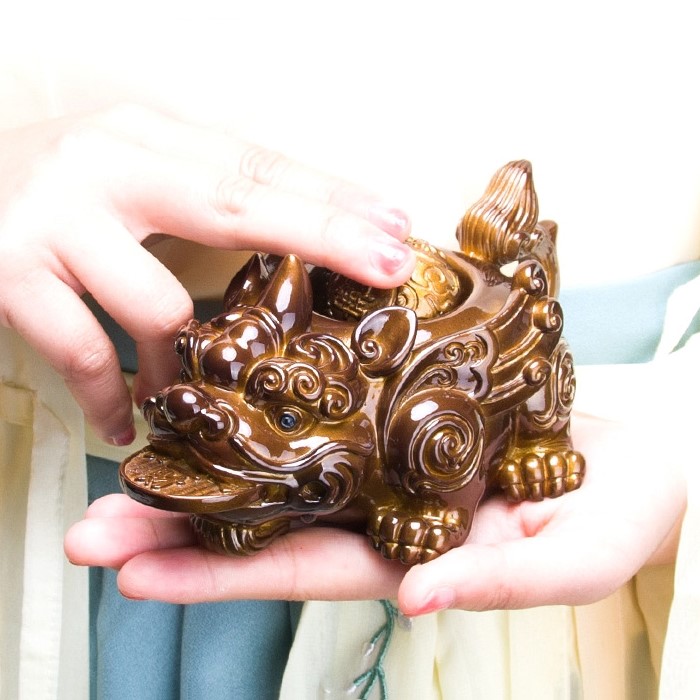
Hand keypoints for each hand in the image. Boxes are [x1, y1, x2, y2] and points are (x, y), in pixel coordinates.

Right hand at [0, 104, 413, 444]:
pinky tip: (128, 422)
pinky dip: (112, 395)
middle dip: (322, 236)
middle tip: (391, 264)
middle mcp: (103, 164)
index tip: (396, 225)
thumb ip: (193, 196)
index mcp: (142, 138)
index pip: (255, 164)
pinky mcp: (7, 274)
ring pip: (159, 303)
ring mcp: (53, 218)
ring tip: (205, 394)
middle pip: (234, 202)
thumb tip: (288, 237)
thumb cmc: (43, 195)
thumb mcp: (122, 173)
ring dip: (193, 363)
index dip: (331, 197)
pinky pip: (85, 351)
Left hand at [64, 414, 685, 613]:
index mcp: (415, 552)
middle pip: (269, 520)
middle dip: (181, 526)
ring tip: (134, 453)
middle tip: (93, 525)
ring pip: (288, 462)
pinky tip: (233, 390)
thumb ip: (501, 581)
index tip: (136, 570)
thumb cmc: (625, 513)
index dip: (219, 575)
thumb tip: (420, 597)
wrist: (644, 452)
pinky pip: (334, 407)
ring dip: (213, 460)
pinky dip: (281, 405)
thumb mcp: (576, 559)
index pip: (301, 569)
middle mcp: (386, 506)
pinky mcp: (408, 409)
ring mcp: (392, 456)